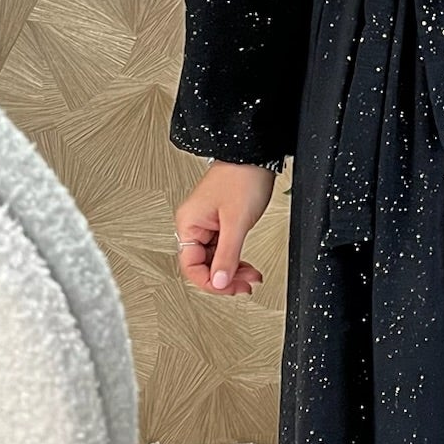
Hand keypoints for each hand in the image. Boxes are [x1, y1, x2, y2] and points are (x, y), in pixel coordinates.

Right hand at [174, 162, 274, 294]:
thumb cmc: (242, 177)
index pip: (192, 267)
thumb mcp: (236, 222)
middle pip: (204, 265)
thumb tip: (219, 282)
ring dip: (233, 271)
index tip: (230, 289)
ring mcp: (207, 224)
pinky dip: (236, 260)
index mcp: (189, 224)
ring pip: (215, 259)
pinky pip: (223, 249)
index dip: (211, 282)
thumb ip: (227, 255)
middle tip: (245, 286)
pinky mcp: (220, 222)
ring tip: (251, 278)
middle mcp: (194, 225)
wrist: (254, 155)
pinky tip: (247, 266)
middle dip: (225, 279)